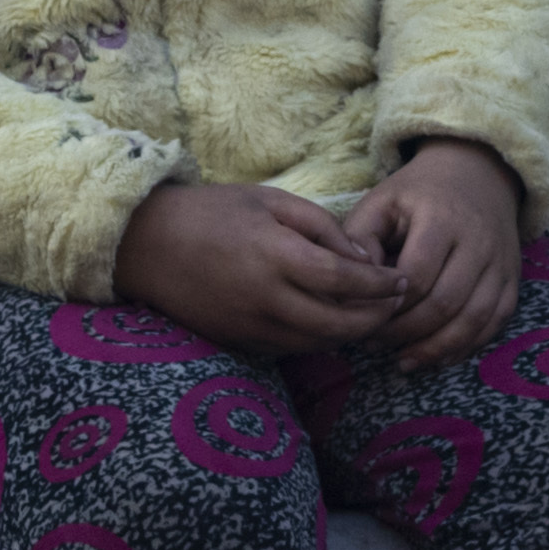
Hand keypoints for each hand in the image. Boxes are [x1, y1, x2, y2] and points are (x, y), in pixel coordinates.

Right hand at [117, 175, 410, 361]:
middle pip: (338, 325)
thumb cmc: (212, 211)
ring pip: (317, 344)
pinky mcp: (237, 342)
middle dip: (375, 319)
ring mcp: (249, 326)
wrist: (146, 244)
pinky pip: (290, 349)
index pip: (344, 280)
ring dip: (350, 335)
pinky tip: (331, 323)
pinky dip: (318, 340)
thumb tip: (363, 258)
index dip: (381, 285)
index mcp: (275, 255)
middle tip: (397, 305)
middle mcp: (264, 298)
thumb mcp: (271, 200)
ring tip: (371, 315)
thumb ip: (322, 227)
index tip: (403, 281)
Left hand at [351, 139, 528, 368]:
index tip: (363, 317)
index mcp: (441, 218)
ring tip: (403, 361)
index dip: (388, 305)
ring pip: (473, 319)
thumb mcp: (381, 201)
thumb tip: (351, 287)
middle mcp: (478, 241)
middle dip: (406, 332)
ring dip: (436, 348)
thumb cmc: (417, 194)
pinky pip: (495, 322)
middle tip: (374, 343)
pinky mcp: (512, 279)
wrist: (476, 173)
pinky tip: (438, 358)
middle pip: (444, 303)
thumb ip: (359, 239)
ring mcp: (500, 262)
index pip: (416, 276)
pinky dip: (467, 346)